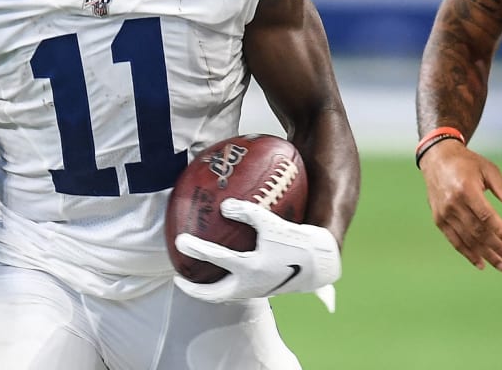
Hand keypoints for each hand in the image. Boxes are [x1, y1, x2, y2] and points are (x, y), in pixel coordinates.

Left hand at [172, 198, 340, 304]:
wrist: (322, 263)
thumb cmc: (297, 240)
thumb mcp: (272, 223)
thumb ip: (248, 212)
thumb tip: (224, 205)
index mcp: (250, 268)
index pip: (216, 259)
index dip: (197, 248)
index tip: (180, 242)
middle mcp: (250, 285)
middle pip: (214, 294)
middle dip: (194, 289)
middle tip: (179, 279)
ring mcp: (257, 290)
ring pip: (226, 295)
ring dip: (209, 290)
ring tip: (197, 279)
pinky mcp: (265, 289)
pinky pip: (238, 289)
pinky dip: (226, 282)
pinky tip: (225, 270)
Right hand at [418, 140, 501, 270]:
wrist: (436, 158)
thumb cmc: (465, 163)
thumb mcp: (488, 169)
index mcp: (466, 189)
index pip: (485, 215)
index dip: (499, 230)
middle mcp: (453, 203)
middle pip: (477, 231)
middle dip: (495, 247)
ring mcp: (444, 213)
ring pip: (467, 239)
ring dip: (485, 254)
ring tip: (501, 265)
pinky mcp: (439, 219)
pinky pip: (454, 240)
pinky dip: (467, 253)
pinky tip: (480, 262)